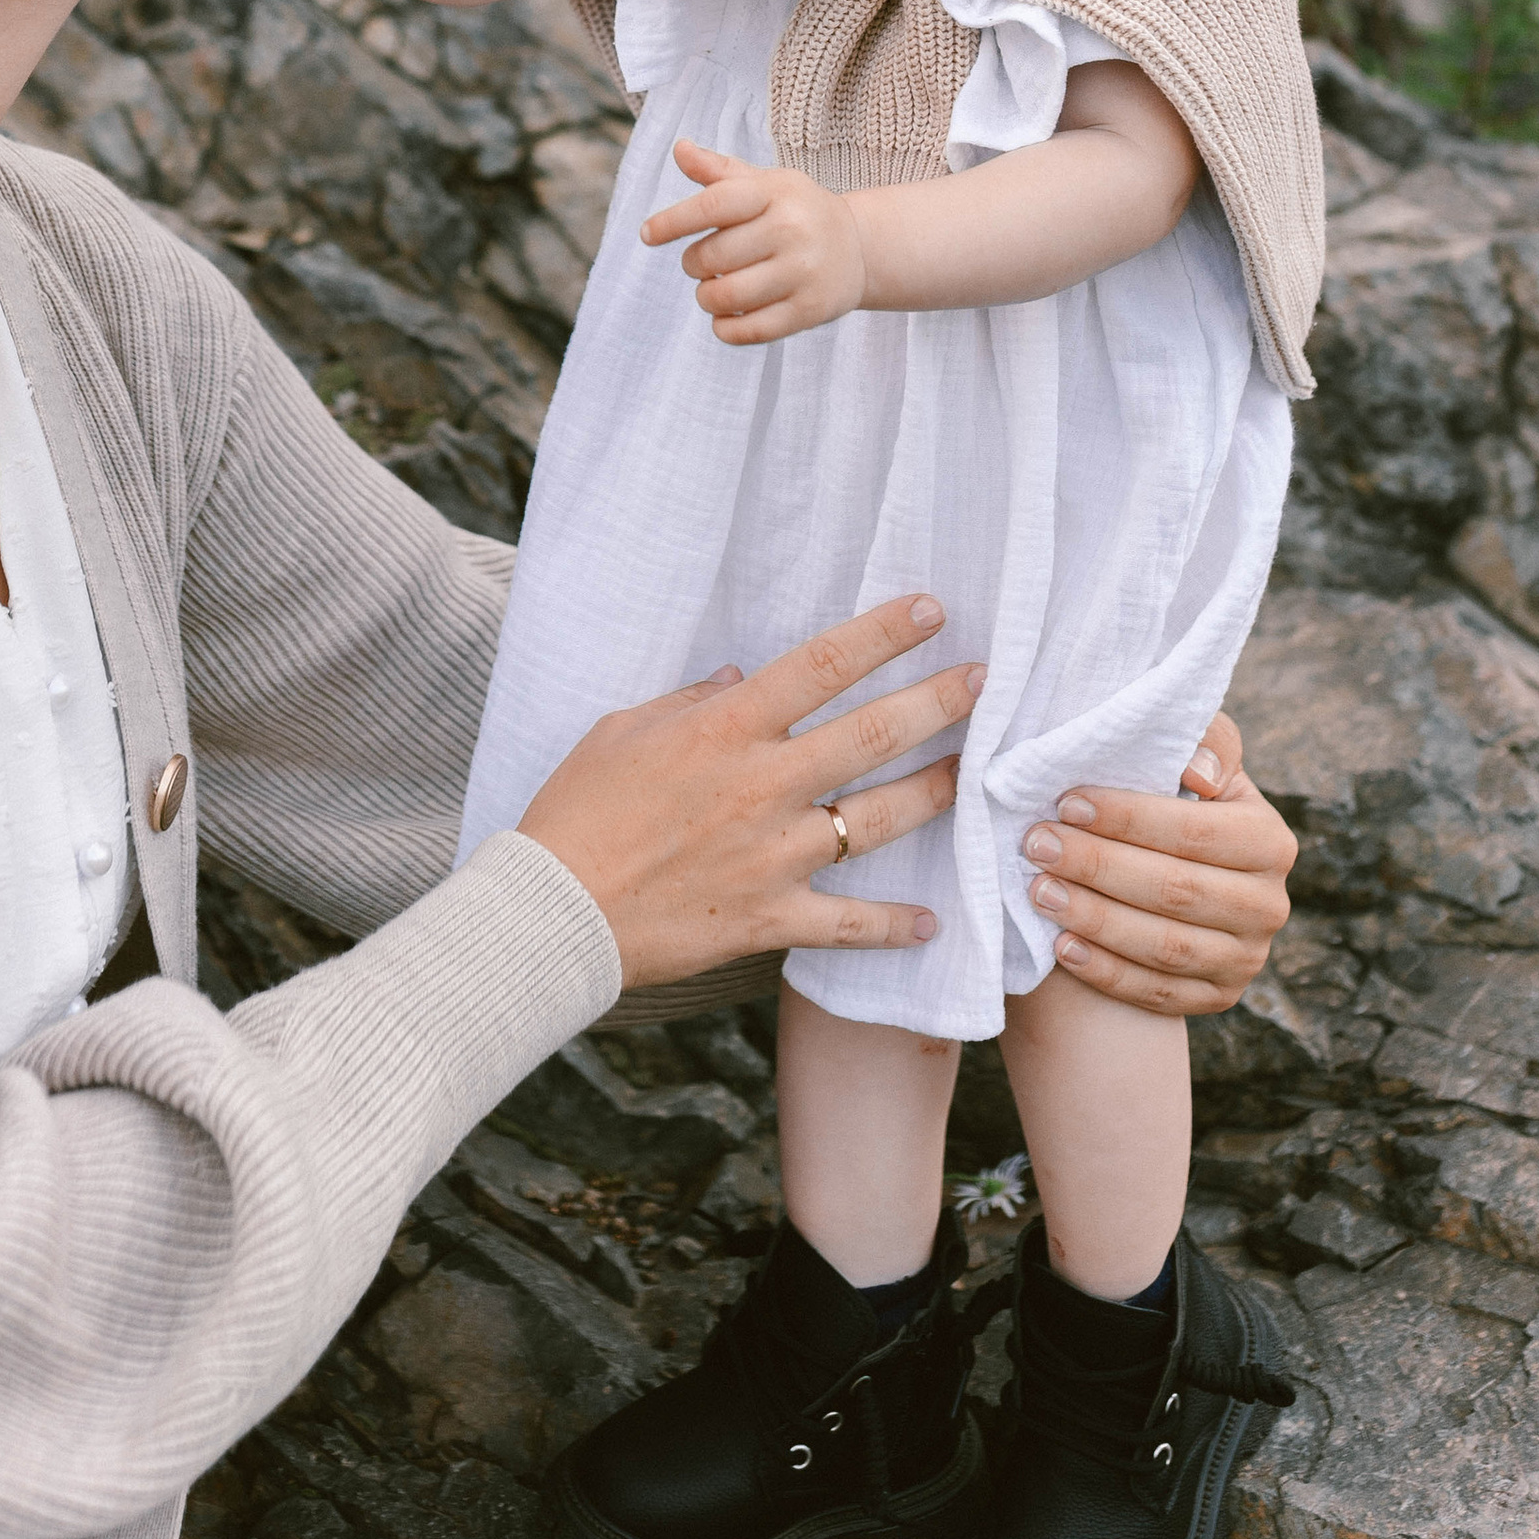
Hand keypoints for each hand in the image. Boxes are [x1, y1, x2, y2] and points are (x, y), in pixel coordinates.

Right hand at [519, 594, 983, 989]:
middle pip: (871, 734)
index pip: (821, 665)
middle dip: (938, 701)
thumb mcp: (621, 730)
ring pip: (879, 819)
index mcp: (725, 729)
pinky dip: (894, 926)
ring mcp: (773, 855)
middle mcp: (762, 785)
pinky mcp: (769, 918)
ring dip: (936, 792)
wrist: (553, 912)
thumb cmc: (576, 811)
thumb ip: (689, 701)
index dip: (882, 634)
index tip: (930, 612)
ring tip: (976, 773)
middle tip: (984, 680)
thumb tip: (740, 678)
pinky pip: (848, 923)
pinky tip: (934, 922)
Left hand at [639, 137, 867, 342]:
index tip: (647, 234)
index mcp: (775, 193)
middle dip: (693, 264)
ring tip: (713, 289)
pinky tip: (725, 317)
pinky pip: (748, 330)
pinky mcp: (809, 311)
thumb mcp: (765, 184)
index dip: (671, 221)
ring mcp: (803, 273)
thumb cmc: (796, 211)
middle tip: (701, 263)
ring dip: (706, 297)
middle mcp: (791, 230)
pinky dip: (725, 328)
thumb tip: (679, 149)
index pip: (711, 206)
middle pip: (711, 257)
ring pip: (725, 297)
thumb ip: (719, 171)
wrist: (859, 247)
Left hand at [1019, 711, 1298, 1017]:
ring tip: (1039, 891)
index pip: (1196, 832)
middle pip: (1176, 891)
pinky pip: (1157, 994)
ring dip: (1095, 920)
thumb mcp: (1196, 760)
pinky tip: (1061, 947)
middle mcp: (1268, 905)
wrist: (1180, 870)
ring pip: (1165, 948)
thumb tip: (1197, 771)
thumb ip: (1204, 743)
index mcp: (1270, 841)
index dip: (1130, 818)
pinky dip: (1106, 972)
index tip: (1067, 803)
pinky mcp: (1218, 997)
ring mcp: (1247, 958)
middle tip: (1037, 845)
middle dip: (1098, 866)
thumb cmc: (1178, 799)